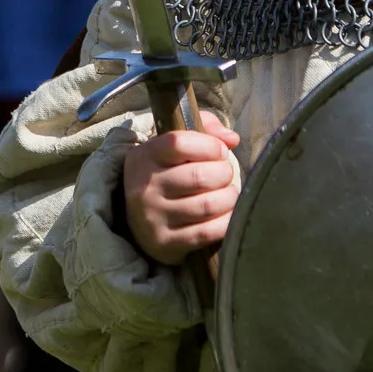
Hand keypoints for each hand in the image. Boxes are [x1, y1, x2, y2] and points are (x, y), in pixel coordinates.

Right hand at [121, 110, 241, 265]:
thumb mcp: (175, 146)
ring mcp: (153, 218)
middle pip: (199, 176)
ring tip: (228, 194)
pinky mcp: (165, 243)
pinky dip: (226, 221)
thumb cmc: (168, 174)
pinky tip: (226, 214)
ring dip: (229, 197)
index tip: (219, 151)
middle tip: (225, 174)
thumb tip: (231, 138)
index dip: (209, 146)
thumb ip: (204, 127)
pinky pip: (208, 232)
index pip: (179, 143)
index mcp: (143, 157)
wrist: (141, 222)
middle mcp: (144, 188)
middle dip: (224, 173)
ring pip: (208, 205)